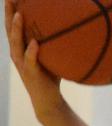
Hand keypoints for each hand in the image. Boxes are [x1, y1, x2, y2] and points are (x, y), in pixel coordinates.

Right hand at [4, 0, 64, 120]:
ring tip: (19, 14)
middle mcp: (17, 53)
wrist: (48, 99)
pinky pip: (29, 60)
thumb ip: (56, 43)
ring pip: (16, 43)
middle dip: (8, 13)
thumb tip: (73, 28)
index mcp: (20, 47)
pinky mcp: (30, 73)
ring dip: (17, 29)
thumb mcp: (53, 56)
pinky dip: (31, 51)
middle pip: (9, 29)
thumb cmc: (51, 76)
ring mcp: (21, 62)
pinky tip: (35, 43)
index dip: (11, 10)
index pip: (13, 25)